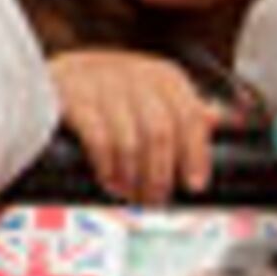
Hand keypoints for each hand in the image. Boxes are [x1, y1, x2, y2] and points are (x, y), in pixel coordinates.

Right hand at [51, 47, 225, 204]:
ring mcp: (103, 85)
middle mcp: (136, 75)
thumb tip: (220, 120)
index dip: (196, 155)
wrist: (56, 75)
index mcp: (164, 77)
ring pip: (130, 141)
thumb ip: (183, 107)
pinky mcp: (74, 98)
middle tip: (156, 199)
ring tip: (131, 194)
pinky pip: (98, 140)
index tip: (194, 184)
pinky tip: (109, 180)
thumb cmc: (110, 91)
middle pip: (160, 133)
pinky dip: (107, 167)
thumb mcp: (152, 92)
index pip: (190, 116)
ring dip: (132, 177)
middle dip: (160, 175)